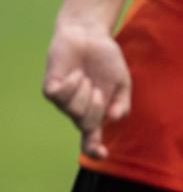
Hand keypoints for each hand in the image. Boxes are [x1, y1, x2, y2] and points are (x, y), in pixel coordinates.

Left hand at [43, 21, 131, 159]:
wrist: (89, 37)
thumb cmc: (106, 61)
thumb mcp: (122, 84)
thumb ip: (121, 104)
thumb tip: (112, 119)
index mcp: (96, 114)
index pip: (91, 140)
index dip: (94, 150)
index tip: (102, 154)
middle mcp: (78, 111)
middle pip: (86, 125)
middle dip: (96, 108)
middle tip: (98, 89)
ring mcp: (63, 102)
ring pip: (73, 111)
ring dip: (84, 92)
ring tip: (85, 77)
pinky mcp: (51, 89)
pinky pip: (59, 95)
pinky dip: (71, 84)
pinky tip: (75, 74)